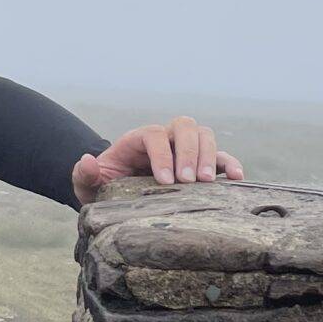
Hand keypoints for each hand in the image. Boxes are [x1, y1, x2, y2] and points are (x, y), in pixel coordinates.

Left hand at [70, 116, 245, 203]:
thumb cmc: (103, 188)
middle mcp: (163, 138)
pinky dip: (230, 164)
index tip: (165, 181)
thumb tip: (87, 161)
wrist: (116, 194)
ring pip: (204, 135)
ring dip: (210, 156)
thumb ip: (85, 174)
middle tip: (190, 181)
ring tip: (208, 183)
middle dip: (189, 151)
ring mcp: (183, 149)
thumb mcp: (88, 184)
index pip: (153, 134)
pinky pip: (220, 157)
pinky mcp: (199, 164)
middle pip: (183, 126)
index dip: (162, 154)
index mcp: (137, 140)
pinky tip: (237, 179)